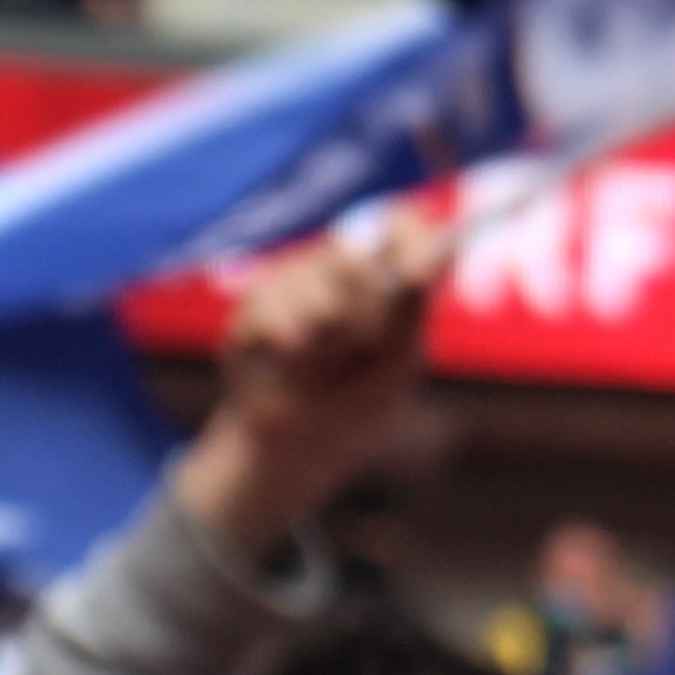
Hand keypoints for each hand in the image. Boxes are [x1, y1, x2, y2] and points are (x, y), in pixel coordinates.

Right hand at [169, 209, 447, 569]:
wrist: (294, 444)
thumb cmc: (357, 407)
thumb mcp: (394, 369)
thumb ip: (406, 320)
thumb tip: (420, 271)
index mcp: (386, 284)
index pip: (402, 229)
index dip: (412, 234)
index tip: (420, 262)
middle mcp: (340, 273)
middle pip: (354, 251)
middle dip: (363, 297)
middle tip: (362, 340)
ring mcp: (294, 282)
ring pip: (310, 279)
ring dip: (322, 331)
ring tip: (321, 364)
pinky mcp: (254, 302)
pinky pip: (268, 305)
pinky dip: (284, 342)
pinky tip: (286, 362)